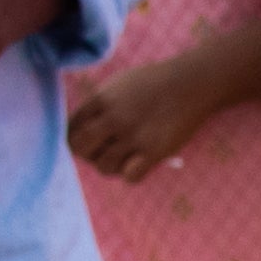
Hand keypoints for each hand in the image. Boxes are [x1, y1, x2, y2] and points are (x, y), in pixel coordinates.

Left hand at [66, 43, 235, 176]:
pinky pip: (130, 177)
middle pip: (81, 150)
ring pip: (103, 166)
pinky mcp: (154, 151)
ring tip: (124, 158)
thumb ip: (99, 104)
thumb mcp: (118, 85)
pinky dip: (131, 174)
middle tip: (102, 153)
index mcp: (100, 99)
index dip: (75, 140)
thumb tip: (84, 129)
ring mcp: (133, 136)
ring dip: (110, 167)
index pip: (70, 129)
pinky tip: (139, 164)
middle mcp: (113, 118)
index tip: (87, 143)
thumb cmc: (153, 83)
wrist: (190, 84)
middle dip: (88, 155)